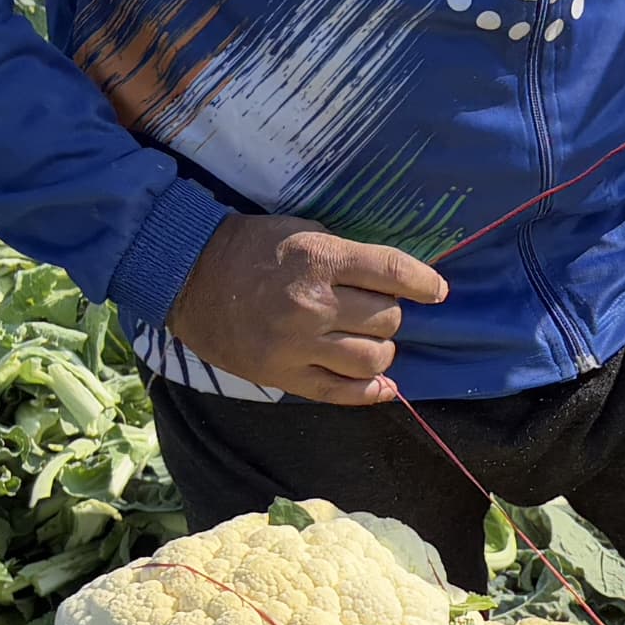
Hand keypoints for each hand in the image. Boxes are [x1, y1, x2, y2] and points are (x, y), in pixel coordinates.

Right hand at [164, 214, 446, 405]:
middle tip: (379, 312)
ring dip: (382, 351)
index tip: (436, 290)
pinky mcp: (283, 375)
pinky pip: (340, 393)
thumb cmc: (249, 248)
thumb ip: (345, 256)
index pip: (391, 271)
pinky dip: (370, 392)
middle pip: (387, 319)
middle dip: (391, 315)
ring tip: (372, 342)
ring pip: (373, 359)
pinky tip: (383, 386)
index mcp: (319, 259)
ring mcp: (298, 345)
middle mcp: (313, 304)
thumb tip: (391, 278)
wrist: (188, 277)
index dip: (423, 282)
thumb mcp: (300, 231)